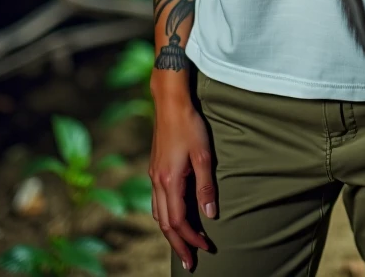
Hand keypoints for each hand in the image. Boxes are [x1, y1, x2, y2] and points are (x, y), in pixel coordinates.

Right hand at [148, 89, 216, 270]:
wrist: (170, 103)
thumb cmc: (189, 125)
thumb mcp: (203, 155)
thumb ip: (206, 185)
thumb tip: (210, 214)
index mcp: (169, 181)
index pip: (179, 221)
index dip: (192, 238)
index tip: (206, 248)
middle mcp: (157, 182)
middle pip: (165, 224)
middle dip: (178, 244)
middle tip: (191, 262)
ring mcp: (154, 176)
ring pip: (158, 215)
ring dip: (171, 233)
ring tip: (183, 245)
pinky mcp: (155, 169)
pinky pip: (156, 202)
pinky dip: (164, 217)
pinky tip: (172, 218)